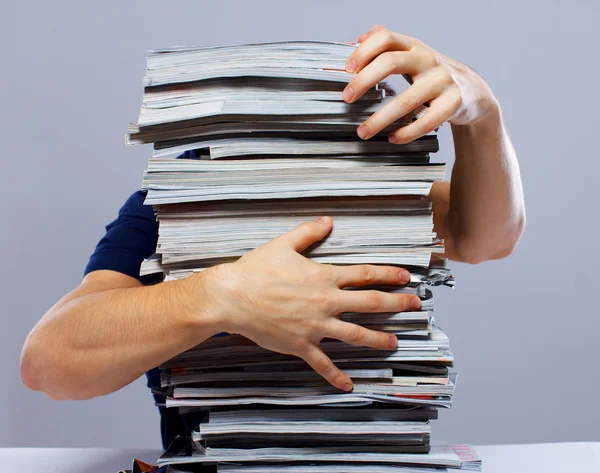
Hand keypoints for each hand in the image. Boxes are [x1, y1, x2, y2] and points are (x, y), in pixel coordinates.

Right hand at [205, 217, 420, 390]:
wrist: (232, 297)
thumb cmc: (255, 270)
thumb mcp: (283, 244)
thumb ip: (308, 232)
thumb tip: (327, 221)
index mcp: (323, 277)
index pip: (365, 275)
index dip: (388, 275)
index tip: (405, 277)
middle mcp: (325, 302)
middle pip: (370, 303)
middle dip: (396, 304)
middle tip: (414, 306)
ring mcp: (315, 326)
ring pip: (355, 335)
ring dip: (378, 339)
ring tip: (395, 343)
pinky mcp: (301, 345)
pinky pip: (322, 363)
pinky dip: (335, 375)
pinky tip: (348, 384)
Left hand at [343, 24, 499, 142]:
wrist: (473, 90)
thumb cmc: (432, 74)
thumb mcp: (413, 54)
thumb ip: (387, 45)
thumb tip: (359, 38)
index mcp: (414, 46)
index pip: (385, 38)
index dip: (363, 51)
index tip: (347, 69)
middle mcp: (427, 59)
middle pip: (390, 62)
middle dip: (363, 81)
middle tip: (347, 98)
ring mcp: (442, 80)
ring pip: (406, 100)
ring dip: (380, 119)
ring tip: (363, 131)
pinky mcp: (453, 102)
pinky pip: (426, 122)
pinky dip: (406, 133)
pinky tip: (393, 138)